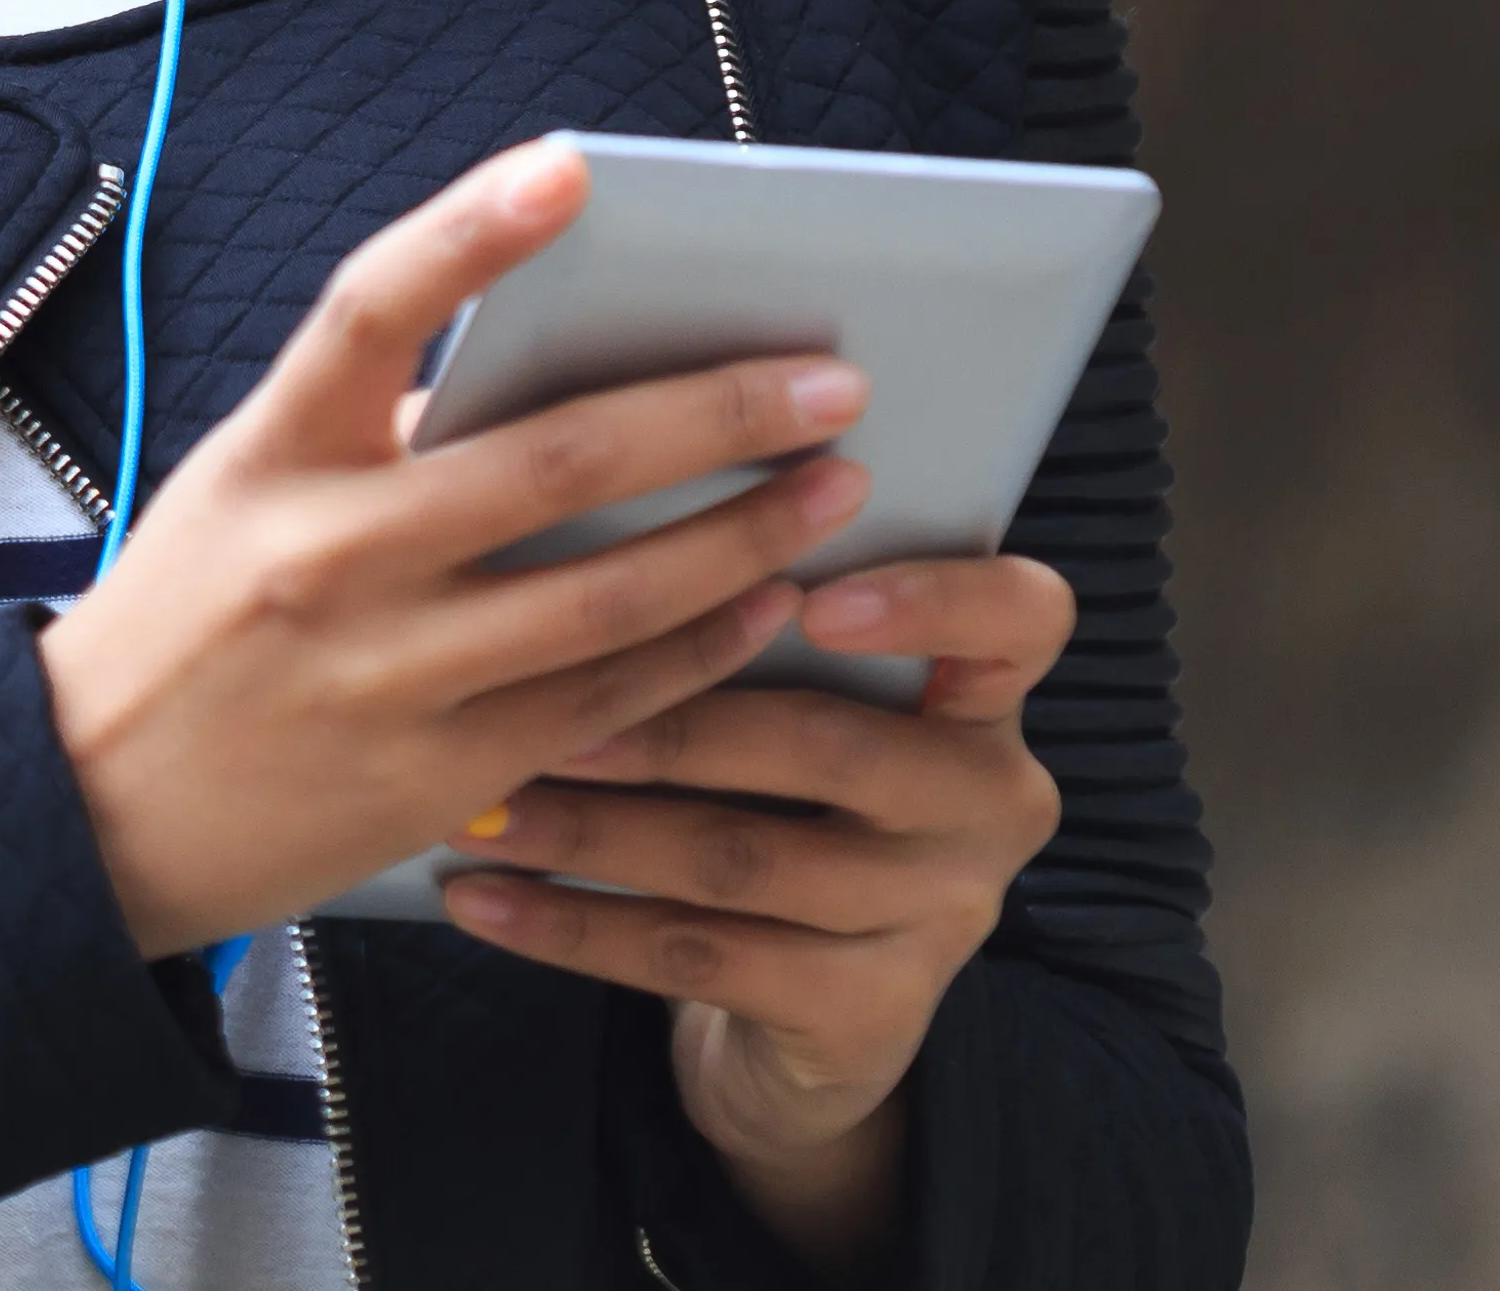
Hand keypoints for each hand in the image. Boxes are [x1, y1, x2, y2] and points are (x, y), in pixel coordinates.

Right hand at [36, 140, 874, 957]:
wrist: (94, 812)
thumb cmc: (190, 619)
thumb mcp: (247, 491)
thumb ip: (377, 432)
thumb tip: (558, 370)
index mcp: (273, 454)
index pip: (374, 308)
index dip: (472, 230)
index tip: (574, 167)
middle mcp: (330, 555)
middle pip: (557, 460)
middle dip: (719, 413)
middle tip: (830, 380)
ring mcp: (388, 672)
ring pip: (613, 593)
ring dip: (746, 535)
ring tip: (834, 489)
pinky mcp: (436, 774)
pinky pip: (607, 702)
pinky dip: (702, 647)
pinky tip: (765, 604)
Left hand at [435, 553, 1078, 1277]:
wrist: (810, 1015)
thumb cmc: (774, 795)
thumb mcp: (790, 696)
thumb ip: (736, 603)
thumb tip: (567, 486)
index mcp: (982, 693)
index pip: (1020, 617)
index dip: (928, 599)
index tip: (807, 592)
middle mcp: (988, 800)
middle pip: (830, 743)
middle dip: (663, 720)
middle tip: (527, 686)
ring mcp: (943, 915)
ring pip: (744, 859)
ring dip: (591, 829)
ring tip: (481, 804)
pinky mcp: (873, 1015)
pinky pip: (701, 960)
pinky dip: (572, 926)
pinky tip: (479, 900)